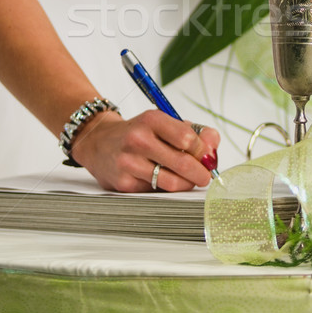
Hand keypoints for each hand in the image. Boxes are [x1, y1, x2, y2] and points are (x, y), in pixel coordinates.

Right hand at [71, 109, 219, 191]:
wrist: (98, 142)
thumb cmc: (137, 133)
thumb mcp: (163, 122)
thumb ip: (193, 132)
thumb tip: (213, 146)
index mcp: (152, 120)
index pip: (188, 138)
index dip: (203, 150)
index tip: (207, 156)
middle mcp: (139, 140)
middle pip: (182, 162)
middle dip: (201, 172)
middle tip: (206, 176)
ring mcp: (130, 163)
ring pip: (172, 182)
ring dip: (187, 184)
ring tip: (189, 180)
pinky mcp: (124, 184)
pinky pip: (157, 192)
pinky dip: (167, 190)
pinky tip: (166, 181)